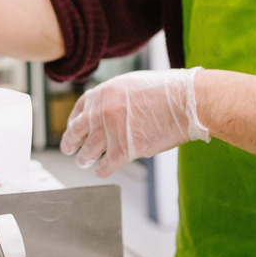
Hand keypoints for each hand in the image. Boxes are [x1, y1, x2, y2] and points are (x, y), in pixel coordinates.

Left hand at [61, 67, 208, 177]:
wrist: (187, 101)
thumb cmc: (167, 91)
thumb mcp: (131, 84)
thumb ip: (114, 96)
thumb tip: (107, 108)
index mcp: (102, 93)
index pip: (79, 109)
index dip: (74, 121)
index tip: (73, 128)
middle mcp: (101, 111)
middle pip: (76, 131)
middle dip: (70, 142)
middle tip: (68, 148)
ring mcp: (110, 131)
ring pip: (87, 150)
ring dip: (83, 158)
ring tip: (82, 162)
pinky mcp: (124, 149)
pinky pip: (106, 164)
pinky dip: (102, 170)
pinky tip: (101, 172)